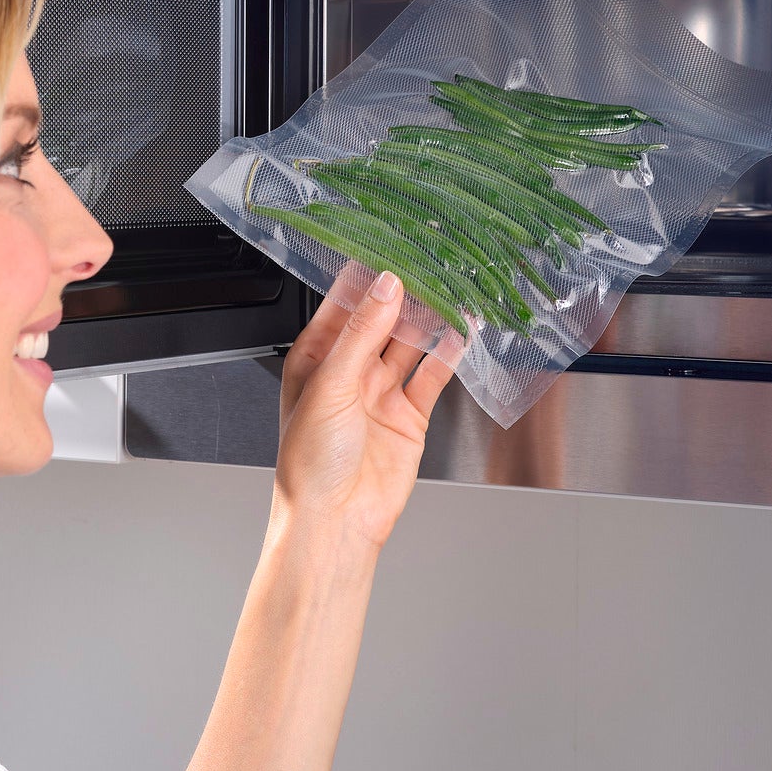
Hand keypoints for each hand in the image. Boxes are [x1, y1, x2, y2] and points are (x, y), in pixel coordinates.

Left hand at [271, 264, 463, 552]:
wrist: (335, 522)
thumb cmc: (309, 465)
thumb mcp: (330, 385)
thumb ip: (361, 333)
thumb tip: (385, 288)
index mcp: (315, 359)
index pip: (343, 305)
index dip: (366, 278)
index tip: (390, 247)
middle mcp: (348, 372)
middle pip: (381, 320)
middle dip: (404, 294)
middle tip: (431, 262)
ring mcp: (379, 393)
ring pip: (410, 344)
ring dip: (430, 319)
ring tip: (453, 289)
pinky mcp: (408, 416)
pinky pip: (432, 376)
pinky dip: (449, 354)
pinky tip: (462, 332)